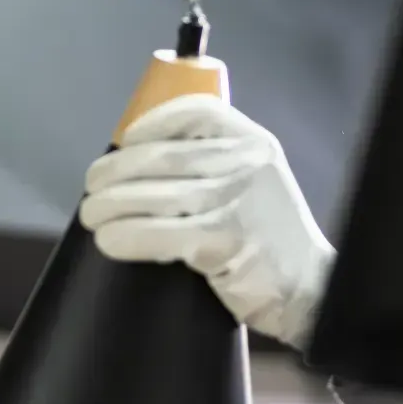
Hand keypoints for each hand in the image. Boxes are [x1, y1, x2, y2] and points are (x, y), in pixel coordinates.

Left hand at [78, 93, 335, 350]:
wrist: (310, 290)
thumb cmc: (269, 239)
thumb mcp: (254, 183)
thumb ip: (213, 166)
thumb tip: (137, 165)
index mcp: (253, 142)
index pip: (193, 113)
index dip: (149, 124)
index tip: (122, 143)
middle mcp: (246, 164)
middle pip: (162, 156)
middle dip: (114, 172)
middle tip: (92, 190)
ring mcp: (236, 202)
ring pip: (154, 195)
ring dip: (110, 206)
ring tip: (92, 217)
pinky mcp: (223, 241)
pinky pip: (159, 233)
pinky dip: (126, 237)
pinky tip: (110, 241)